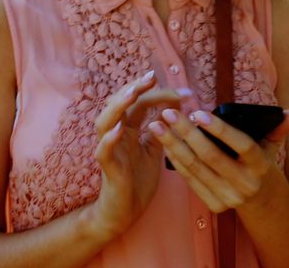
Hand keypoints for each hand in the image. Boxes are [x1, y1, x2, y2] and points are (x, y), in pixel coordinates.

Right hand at [84, 71, 190, 237]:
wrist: (125, 211)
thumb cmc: (139, 179)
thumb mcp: (156, 150)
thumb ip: (163, 130)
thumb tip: (178, 108)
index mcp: (129, 129)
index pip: (141, 102)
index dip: (160, 93)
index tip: (185, 92)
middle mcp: (116, 135)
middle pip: (119, 104)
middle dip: (135, 88)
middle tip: (152, 77)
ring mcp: (110, 150)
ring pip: (104, 121)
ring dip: (118, 106)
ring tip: (133, 94)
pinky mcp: (107, 168)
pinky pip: (103, 152)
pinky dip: (109, 140)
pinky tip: (119, 129)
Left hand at [148, 107, 288, 212]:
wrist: (264, 206)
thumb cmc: (264, 167)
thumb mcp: (273, 147)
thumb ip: (280, 128)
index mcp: (261, 166)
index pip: (241, 145)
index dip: (220, 130)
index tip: (199, 113)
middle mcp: (244, 184)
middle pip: (210, 156)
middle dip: (186, 133)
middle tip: (169, 112)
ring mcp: (228, 197)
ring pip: (195, 168)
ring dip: (173, 145)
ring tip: (158, 124)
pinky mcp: (214, 205)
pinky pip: (190, 180)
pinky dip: (175, 161)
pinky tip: (163, 143)